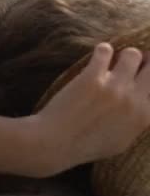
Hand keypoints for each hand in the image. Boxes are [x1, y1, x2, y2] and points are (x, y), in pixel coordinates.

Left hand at [35, 43, 149, 174]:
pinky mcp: (92, 77)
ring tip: (114, 60)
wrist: (56, 141)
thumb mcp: (122, 141)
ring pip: (132, 54)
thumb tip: (144, 107)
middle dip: (144, 62)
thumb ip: (137, 122)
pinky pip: (105, 51)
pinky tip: (99, 55)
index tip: (145, 73)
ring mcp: (114, 87)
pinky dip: (103, 50)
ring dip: (123, 55)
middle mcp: (134, 99)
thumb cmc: (86, 145)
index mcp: (145, 116)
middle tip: (133, 63)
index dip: (149, 77)